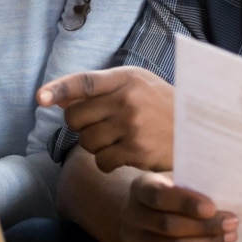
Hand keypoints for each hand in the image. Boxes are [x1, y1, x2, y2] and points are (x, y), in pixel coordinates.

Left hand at [36, 66, 173, 171]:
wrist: (200, 131)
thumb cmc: (161, 105)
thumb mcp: (135, 85)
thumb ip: (97, 89)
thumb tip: (55, 98)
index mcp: (126, 78)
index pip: (84, 81)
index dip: (59, 89)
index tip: (40, 98)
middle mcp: (127, 100)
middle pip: (76, 118)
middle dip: (80, 125)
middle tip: (99, 125)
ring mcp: (132, 126)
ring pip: (86, 142)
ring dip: (95, 145)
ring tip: (117, 139)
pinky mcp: (137, 151)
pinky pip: (102, 161)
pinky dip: (108, 162)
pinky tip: (124, 155)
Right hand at [119, 172, 237, 241]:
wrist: (139, 213)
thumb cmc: (168, 195)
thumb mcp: (175, 183)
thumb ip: (192, 190)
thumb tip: (224, 204)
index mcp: (140, 188)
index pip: (159, 196)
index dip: (186, 203)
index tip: (212, 208)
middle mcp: (130, 214)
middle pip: (169, 225)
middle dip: (205, 226)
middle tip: (231, 223)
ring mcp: (131, 241)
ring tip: (228, 237)